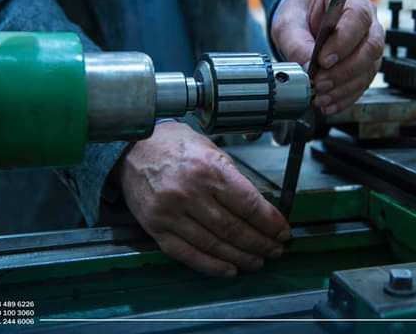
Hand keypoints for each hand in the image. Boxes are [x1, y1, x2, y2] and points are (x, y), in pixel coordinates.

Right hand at [119, 122, 289, 276]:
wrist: (133, 149)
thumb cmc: (174, 146)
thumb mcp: (211, 150)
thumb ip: (233, 178)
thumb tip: (259, 208)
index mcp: (208, 170)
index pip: (248, 204)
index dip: (269, 222)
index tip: (282, 231)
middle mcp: (189, 193)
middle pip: (234, 228)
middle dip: (260, 243)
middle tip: (275, 250)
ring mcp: (171, 213)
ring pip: (214, 245)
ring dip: (240, 257)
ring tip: (257, 261)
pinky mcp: (156, 228)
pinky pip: (187, 254)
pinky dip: (211, 265)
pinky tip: (228, 269)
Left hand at [271, 0, 383, 114]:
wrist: (302, 23)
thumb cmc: (300, 15)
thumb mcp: (289, 22)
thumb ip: (296, 42)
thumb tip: (307, 67)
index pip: (358, 17)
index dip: (344, 41)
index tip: (323, 60)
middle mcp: (368, 21)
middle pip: (371, 46)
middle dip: (344, 70)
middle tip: (320, 82)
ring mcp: (370, 44)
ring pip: (369, 68)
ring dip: (345, 87)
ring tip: (321, 96)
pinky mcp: (366, 65)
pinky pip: (363, 83)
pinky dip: (346, 97)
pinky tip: (329, 104)